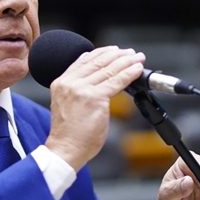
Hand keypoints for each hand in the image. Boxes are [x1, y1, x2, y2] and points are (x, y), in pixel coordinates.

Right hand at [45, 46, 144, 170]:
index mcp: (61, 82)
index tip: (114, 50)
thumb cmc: (69, 133)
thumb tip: (98, 80)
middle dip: (117, 55)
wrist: (65, 149)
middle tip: (130, 53)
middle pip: (97, 62)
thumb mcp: (68, 104)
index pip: (83, 60)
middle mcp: (69, 83)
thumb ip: (78, 90)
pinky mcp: (94, 98)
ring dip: (126, 62)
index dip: (101, 53)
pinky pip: (116, 82)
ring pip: (108, 70)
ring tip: (138, 58)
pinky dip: (129, 74)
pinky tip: (137, 70)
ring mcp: (81, 89)